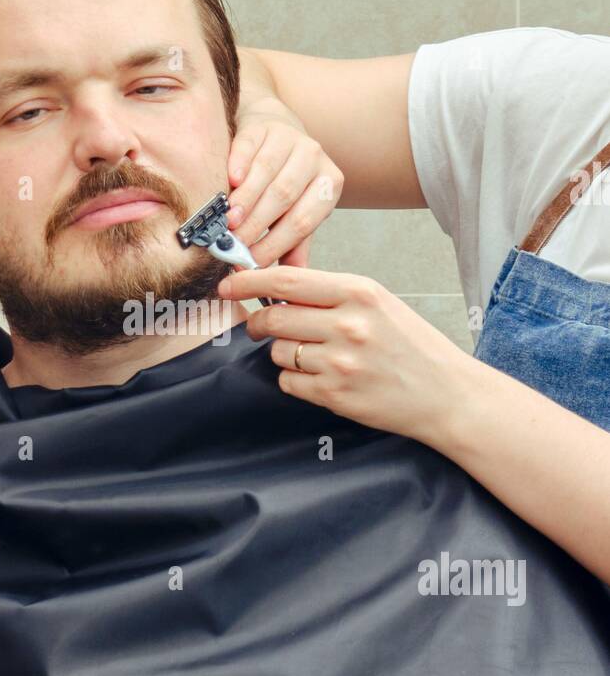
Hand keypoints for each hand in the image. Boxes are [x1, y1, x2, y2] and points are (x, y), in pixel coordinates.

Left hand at [218, 263, 477, 443]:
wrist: (447, 395)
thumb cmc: (413, 347)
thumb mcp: (379, 304)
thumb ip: (331, 294)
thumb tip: (276, 288)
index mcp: (359, 292)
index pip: (286, 281)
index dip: (249, 280)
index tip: (229, 283)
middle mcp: (348, 324)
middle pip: (274, 317)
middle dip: (258, 322)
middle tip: (260, 325)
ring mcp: (340, 362)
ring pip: (278, 352)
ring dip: (284, 353)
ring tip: (313, 355)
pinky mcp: (335, 394)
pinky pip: (289, 382)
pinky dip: (295, 379)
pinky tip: (321, 377)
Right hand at [226, 98, 342, 268]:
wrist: (273, 133)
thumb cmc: (284, 183)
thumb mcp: (295, 213)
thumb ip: (293, 244)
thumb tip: (290, 283)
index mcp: (329, 185)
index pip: (303, 220)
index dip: (276, 244)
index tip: (251, 262)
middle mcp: (315, 158)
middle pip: (285, 196)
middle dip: (257, 224)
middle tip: (235, 244)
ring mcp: (290, 138)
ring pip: (267, 172)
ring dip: (246, 200)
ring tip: (228, 222)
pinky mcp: (264, 126)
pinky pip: (250, 146)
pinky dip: (238, 165)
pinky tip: (229, 182)